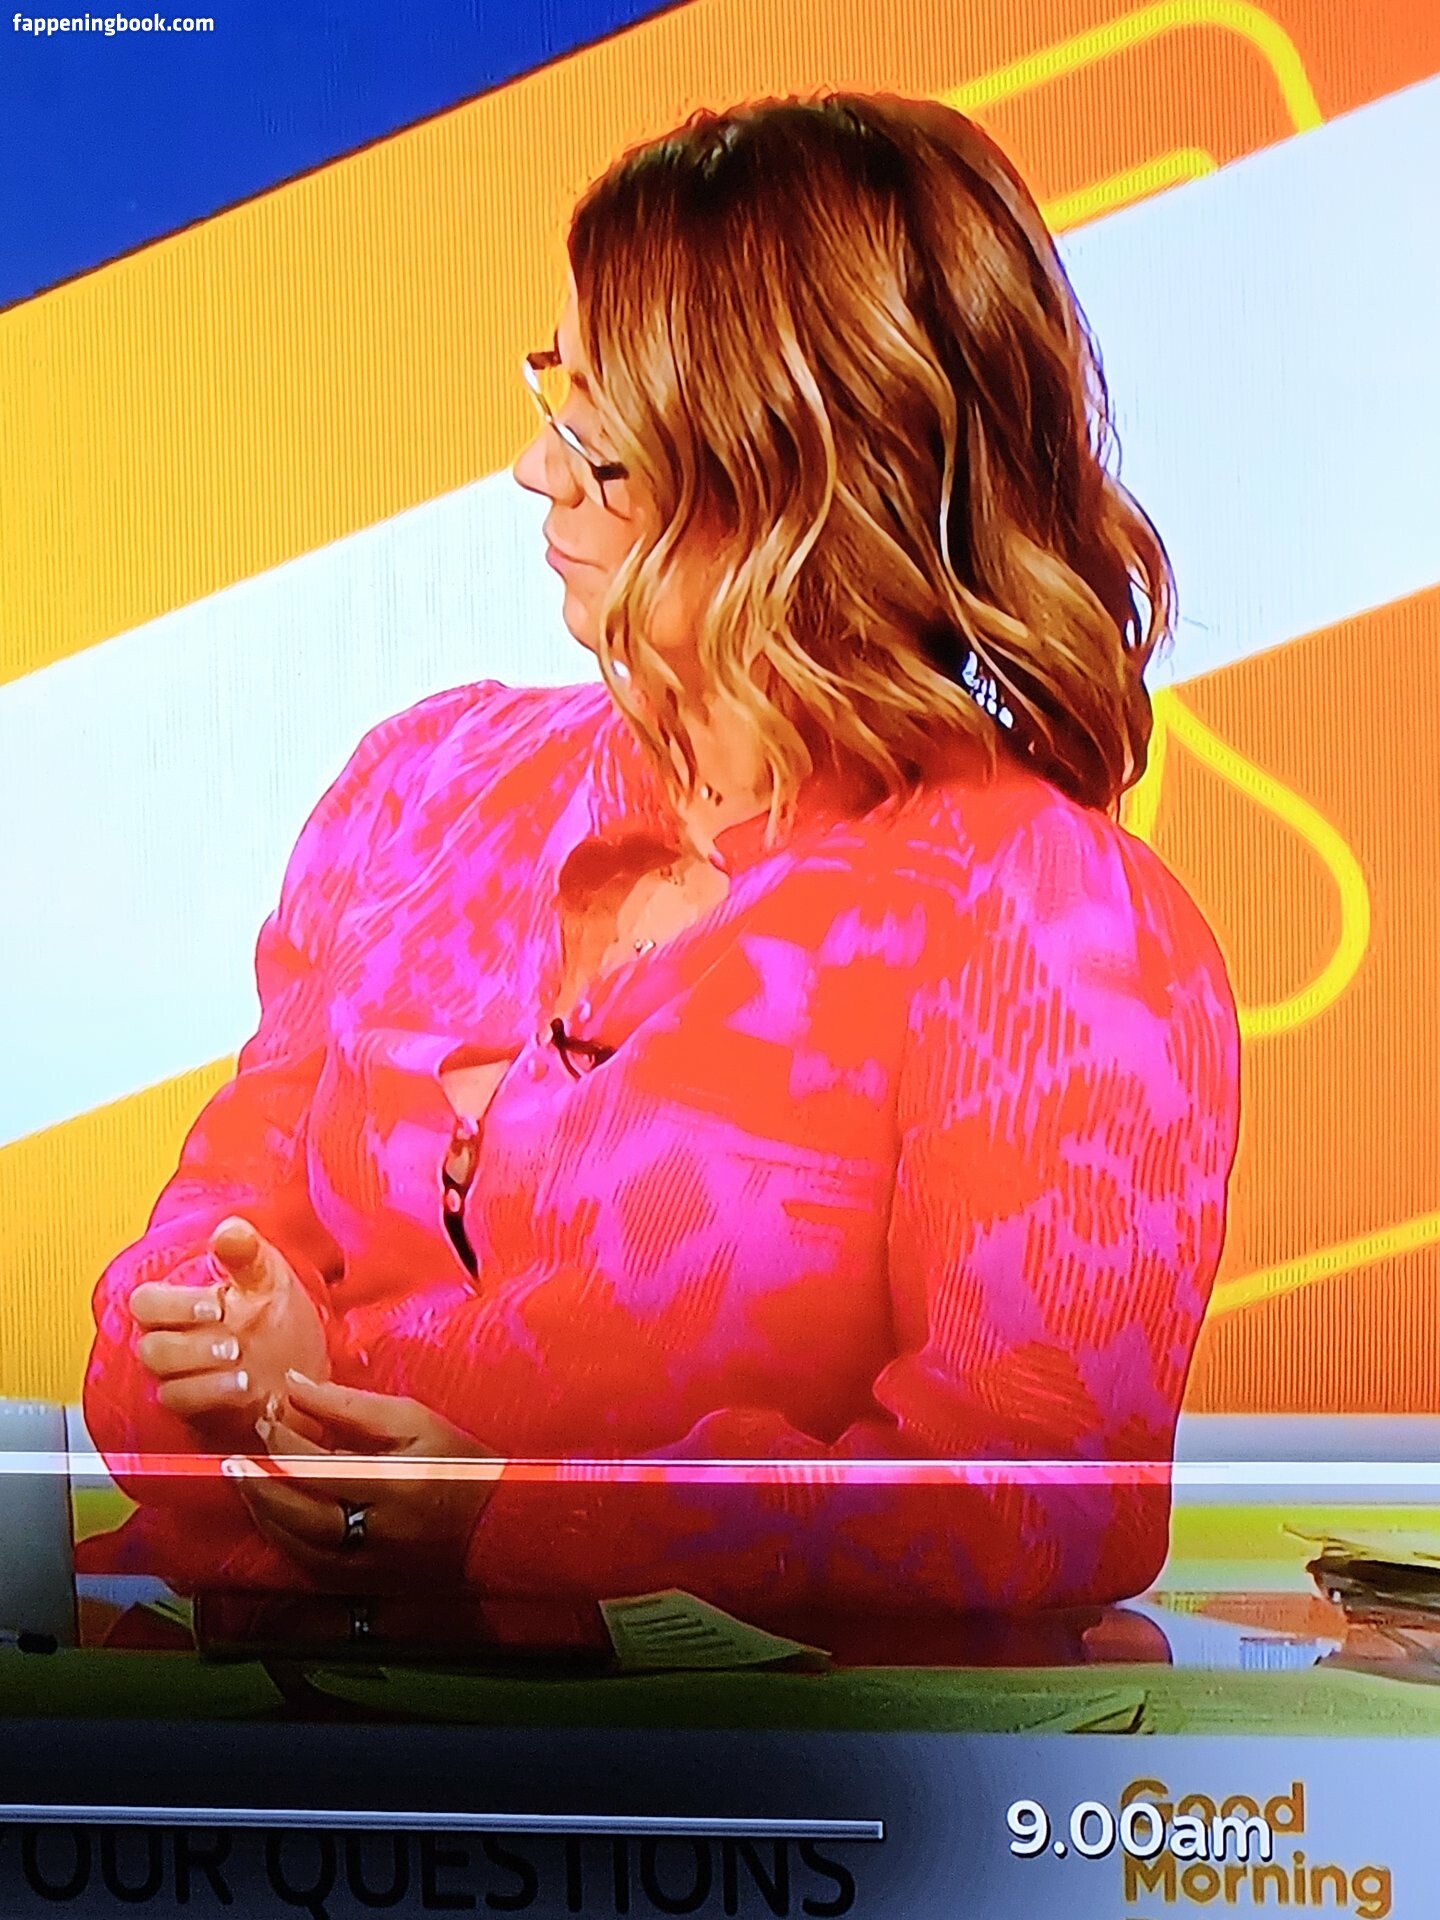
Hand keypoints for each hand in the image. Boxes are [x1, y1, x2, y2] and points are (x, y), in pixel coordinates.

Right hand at [129, 1217, 329, 1445]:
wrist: (305, 1368)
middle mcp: (174, 1339)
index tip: (216, 1305)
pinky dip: (210, 1393)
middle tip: (233, 1342)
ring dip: (200, 1368)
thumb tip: (229, 1230)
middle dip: (190, 1343)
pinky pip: (179, 1402)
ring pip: (161, 1375)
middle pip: (150, 1344)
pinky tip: (245, 1387)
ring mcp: (181, 1374)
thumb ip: (246, 1254)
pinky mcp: (193, 1406)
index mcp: (183, 1303)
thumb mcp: (269, 1278)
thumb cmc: (278, 1317)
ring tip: (242, 1363)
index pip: (146, 1302)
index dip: (172, 1305)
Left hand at [222, 1372, 502, 1587]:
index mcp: (395, 1484)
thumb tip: (296, 1386)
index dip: (286, 1438)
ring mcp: (371, 1566)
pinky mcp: (366, 1585)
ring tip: (244, 1482)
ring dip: (265, 1513)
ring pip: (298, 1547)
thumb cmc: (459, 1464)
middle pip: (300, 1513)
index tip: (268, 1412)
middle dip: (261, 1482)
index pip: (321, 1464)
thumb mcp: (415, 1420)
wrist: (498, 1527)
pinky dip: (283, 1541)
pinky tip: (271, 1517)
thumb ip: (352, 1405)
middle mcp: (378, 1532)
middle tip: (235, 1457)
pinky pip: (310, 1569)